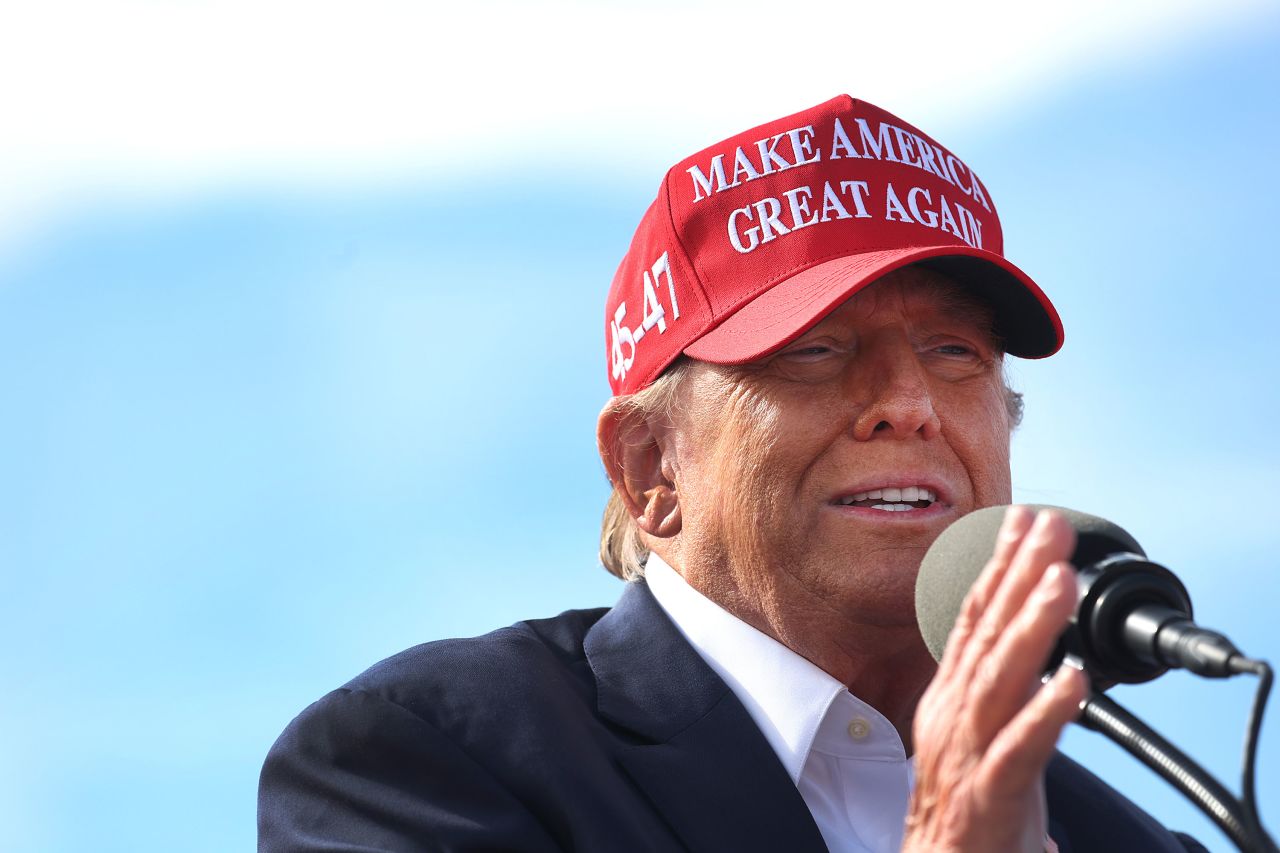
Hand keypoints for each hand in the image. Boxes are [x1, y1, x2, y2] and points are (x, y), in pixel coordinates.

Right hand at [903, 507, 1087, 851]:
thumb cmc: (967, 811)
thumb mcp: (978, 736)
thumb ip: (1002, 691)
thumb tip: (1038, 653)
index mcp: (952, 697)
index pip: (975, 620)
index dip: (999, 568)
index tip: (1023, 520)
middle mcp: (954, 715)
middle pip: (987, 636)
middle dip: (1018, 576)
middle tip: (1049, 527)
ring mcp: (968, 751)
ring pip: (1000, 681)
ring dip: (1031, 628)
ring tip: (1060, 582)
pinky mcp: (989, 793)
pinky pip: (1020, 750)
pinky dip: (1045, 712)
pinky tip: (1073, 681)